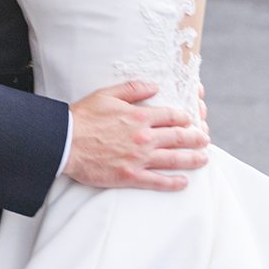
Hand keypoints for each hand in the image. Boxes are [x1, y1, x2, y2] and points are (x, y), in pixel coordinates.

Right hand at [64, 80, 208, 191]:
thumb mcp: (105, 94)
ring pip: (175, 159)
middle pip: (180, 137)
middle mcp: (144, 137)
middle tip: (204, 139)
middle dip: (196, 138)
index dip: (185, 117)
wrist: (64, 143)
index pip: (172, 116)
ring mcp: (140, 158)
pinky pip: (159, 181)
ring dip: (193, 159)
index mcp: (139, 116)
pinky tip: (184, 182)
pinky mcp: (131, 176)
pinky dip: (174, 182)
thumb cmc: (82, 118)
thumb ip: (132, 89)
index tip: (191, 119)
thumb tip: (153, 86)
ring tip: (203, 158)